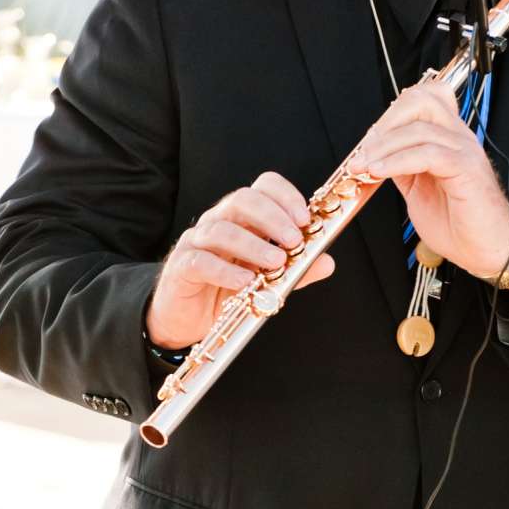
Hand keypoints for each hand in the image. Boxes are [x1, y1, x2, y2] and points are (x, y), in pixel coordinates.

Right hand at [146, 172, 334, 349]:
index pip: (262, 188)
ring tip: (275, 263)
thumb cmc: (227, 292)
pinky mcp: (181, 267)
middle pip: (242, 200)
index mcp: (242, 218)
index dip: (285, 196)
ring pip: (221, 229)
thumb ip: (296, 271)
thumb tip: (327, 262)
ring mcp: (197, 242)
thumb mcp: (267, 281)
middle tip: (294, 240)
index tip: (305, 218)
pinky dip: (224, 271)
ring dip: (252, 245)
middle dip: (272, 218)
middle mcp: (218, 221)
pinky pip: (200, 261)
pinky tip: (244, 282)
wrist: (187, 320)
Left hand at [352, 83, 508, 281]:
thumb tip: (375, 156)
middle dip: (385, 122)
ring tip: (363, 167)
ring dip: (383, 147)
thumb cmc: (458, 224)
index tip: (367, 141)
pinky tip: (379, 173)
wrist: (485, 249)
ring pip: (420, 128)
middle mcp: (458, 138)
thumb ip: (402, 168)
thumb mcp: (417, 190)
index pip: (421, 100)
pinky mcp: (466, 169)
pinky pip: (428, 154)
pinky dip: (397, 161)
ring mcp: (464, 151)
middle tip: (364, 150)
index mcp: (447, 139)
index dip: (390, 114)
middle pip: (421, 101)